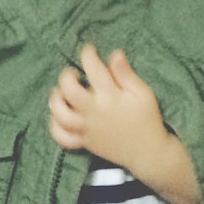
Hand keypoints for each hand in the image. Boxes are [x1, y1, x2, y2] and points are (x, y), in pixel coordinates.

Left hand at [49, 45, 201, 203]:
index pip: (93, 68)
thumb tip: (114, 54)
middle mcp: (94, 111)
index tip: (89, 50)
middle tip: (75, 74)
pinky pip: (62, 136)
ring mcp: (86, 128)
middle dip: (67, 75)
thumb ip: (126, 74)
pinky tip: (60, 116)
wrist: (148, 153)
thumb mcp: (143, 94)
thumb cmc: (147, 120)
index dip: (88, 54)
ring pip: (59, 112)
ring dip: (56, 99)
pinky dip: (55, 125)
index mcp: (110, 96)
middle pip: (68, 89)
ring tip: (62, 93)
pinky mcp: (84, 142)